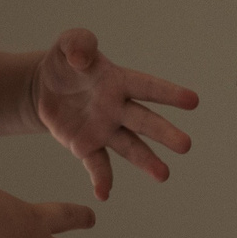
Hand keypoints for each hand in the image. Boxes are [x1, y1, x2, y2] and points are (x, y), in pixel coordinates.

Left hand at [32, 29, 199, 199]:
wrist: (44, 87)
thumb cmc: (65, 62)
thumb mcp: (68, 44)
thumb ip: (78, 42)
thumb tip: (82, 59)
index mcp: (118, 81)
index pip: (147, 87)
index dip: (168, 93)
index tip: (193, 101)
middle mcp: (117, 108)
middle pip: (144, 121)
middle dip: (164, 133)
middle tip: (185, 145)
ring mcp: (104, 130)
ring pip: (129, 146)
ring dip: (145, 161)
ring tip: (163, 175)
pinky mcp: (86, 147)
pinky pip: (97, 164)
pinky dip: (101, 179)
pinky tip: (103, 194)